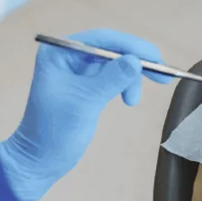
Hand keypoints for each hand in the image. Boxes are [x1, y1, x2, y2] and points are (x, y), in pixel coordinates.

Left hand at [0, 28, 171, 200]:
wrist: (40, 161)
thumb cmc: (55, 131)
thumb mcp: (85, 102)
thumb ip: (112, 78)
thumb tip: (137, 60)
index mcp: (59, 53)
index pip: (101, 39)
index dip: (131, 46)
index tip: (156, 57)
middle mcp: (68, 56)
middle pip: (111, 48)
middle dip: (136, 61)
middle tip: (162, 75)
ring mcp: (77, 71)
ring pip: (115, 63)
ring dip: (131, 77)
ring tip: (133, 101)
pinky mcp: (85, 86)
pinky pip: (112, 76)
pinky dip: (124, 84)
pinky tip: (128, 100)